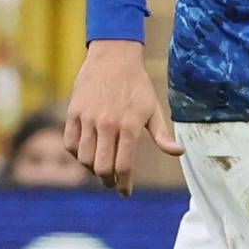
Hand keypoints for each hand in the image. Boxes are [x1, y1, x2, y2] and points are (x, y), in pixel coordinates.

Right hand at [62, 37, 180, 194]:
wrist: (113, 56)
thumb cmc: (137, 84)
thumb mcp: (153, 108)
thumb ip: (162, 135)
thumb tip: (178, 153)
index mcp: (129, 126)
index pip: (124, 166)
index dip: (124, 185)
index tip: (125, 192)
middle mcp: (107, 124)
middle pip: (102, 168)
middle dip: (108, 181)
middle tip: (112, 182)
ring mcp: (88, 119)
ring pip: (84, 158)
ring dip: (92, 169)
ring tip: (100, 167)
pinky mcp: (73, 112)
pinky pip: (70, 143)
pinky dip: (77, 154)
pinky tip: (87, 152)